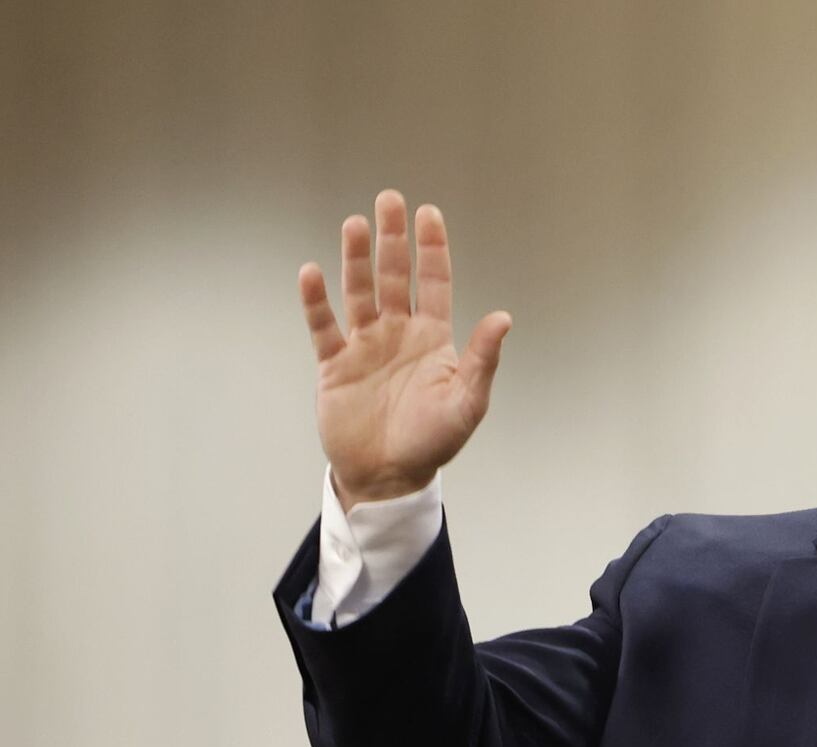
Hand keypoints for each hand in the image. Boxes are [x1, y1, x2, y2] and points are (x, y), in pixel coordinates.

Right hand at [298, 190, 510, 510]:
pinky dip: (316, 301)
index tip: (428, 213)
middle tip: (389, 199)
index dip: (432, 249)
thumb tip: (504, 317)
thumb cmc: (433, 442)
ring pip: (359, 292)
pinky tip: (312, 272)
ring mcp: (365, 347)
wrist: (389, 477)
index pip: (434, 283)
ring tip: (355, 225)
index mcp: (433, 340)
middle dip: (393, 239)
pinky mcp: (335, 366)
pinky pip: (324, 327)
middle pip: (395, 277)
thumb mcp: (467, 402)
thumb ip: (483, 359)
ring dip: (357, 259)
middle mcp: (398, 335)